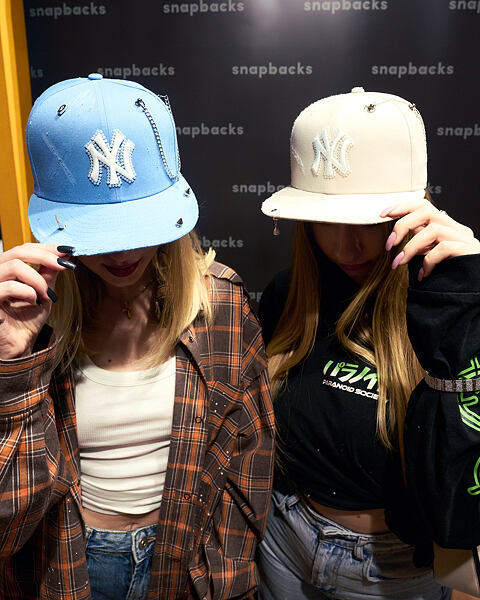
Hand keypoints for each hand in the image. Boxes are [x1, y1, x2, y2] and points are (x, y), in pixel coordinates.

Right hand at [0, 243, 74, 358]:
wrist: (19, 345)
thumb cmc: (27, 320)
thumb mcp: (44, 292)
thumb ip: (49, 273)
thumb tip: (64, 254)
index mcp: (7, 269)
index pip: (24, 248)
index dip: (46, 247)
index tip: (67, 251)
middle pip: (18, 251)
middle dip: (45, 256)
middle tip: (64, 265)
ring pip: (14, 265)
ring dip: (37, 279)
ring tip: (47, 294)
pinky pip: (7, 287)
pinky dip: (27, 292)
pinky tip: (34, 301)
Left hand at [380, 199, 479, 280]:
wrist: (475, 286)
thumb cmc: (451, 272)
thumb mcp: (431, 253)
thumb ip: (420, 242)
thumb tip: (397, 236)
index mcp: (446, 226)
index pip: (424, 206)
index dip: (402, 207)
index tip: (383, 214)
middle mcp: (456, 228)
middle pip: (426, 211)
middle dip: (402, 225)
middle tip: (389, 245)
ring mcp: (463, 238)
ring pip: (433, 230)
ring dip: (411, 247)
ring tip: (399, 263)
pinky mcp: (467, 250)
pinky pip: (442, 249)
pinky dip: (428, 261)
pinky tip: (422, 274)